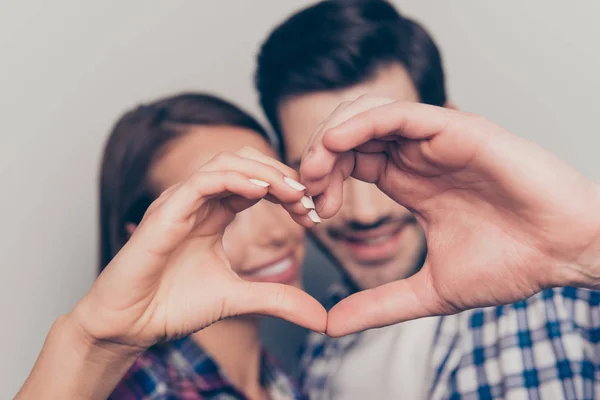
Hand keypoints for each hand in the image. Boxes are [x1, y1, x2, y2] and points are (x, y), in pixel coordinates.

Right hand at [72, 148, 325, 350]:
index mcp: (213, 214)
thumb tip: (322, 319)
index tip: (312, 213)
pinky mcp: (165, 212)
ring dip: (264, 172)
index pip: (255, 183)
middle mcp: (197, 201)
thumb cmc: (173, 307)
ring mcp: (180, 203)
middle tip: (308, 199)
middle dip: (281, 174)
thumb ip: (278, 299)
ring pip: (225, 162)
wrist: (129, 327)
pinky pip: (202, 181)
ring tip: (293, 193)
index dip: (286, 191)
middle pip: (244, 162)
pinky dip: (234, 179)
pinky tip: (262, 191)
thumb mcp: (239, 299)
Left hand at [299, 95, 599, 336]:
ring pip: (367, 113)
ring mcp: (435, 139)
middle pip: (350, 134)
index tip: (313, 214)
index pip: (349, 162)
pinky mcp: (456, 129)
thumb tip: (332, 325)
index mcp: (409, 182)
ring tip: (317, 170)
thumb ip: (380, 304)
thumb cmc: (512, 263)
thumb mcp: (429, 290)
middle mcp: (418, 155)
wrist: (565, 253)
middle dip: (317, 156)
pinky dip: (361, 122)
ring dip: (332, 136)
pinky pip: (398, 112)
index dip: (323, 180)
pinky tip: (336, 144)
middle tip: (305, 191)